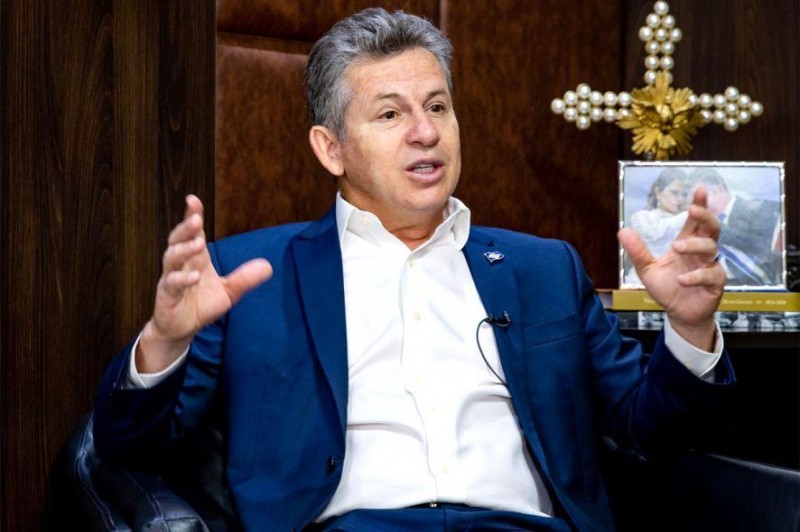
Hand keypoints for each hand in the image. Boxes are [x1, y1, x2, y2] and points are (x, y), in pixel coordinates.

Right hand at [137, 195, 272, 372]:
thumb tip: (268, 266)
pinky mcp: (166, 295)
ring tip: (198, 243)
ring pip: (171, 258)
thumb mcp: (229, 292)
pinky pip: (171, 283)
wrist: (182, 329)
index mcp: (196, 258)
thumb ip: (245, 278)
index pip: (193, 233)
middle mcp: (181, 264)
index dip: (192, 216)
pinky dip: (181, 279)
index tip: (193, 200)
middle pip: (178, 239)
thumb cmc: (201, 305)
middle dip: (186, 228)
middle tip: (197, 218)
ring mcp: (171, 278)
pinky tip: (194, 276)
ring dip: (184, 249)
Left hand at [619, 186, 725, 349]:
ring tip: (677, 247)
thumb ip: (638, 252)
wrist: (678, 313)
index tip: (699, 189)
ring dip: (695, 245)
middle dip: (705, 217)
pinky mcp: (715, 284)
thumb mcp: (648, 269)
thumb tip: (622, 230)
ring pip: (711, 248)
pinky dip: (696, 276)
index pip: (695, 222)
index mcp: (687, 244)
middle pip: (711, 228)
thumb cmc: (667, 288)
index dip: (699, 205)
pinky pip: (711, 275)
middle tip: (692, 210)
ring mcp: (710, 266)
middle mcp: (701, 253)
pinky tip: (681, 280)